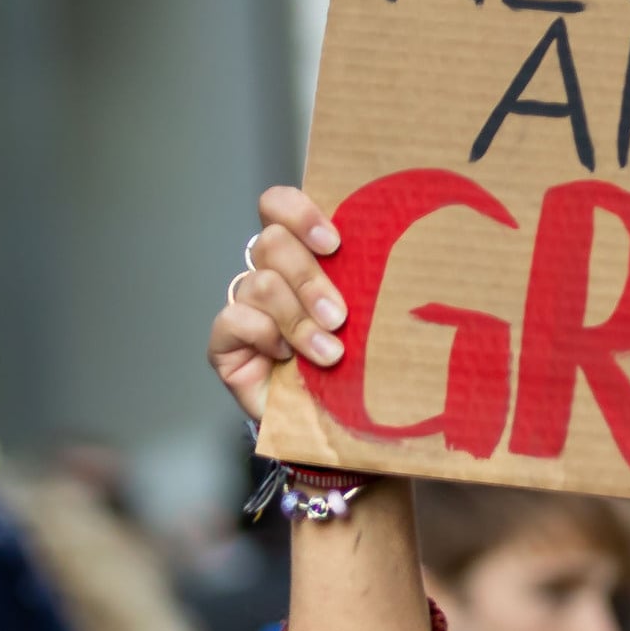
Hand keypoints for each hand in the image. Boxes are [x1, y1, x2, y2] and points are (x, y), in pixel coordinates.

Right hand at [214, 184, 351, 427]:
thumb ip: (366, 282)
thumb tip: (404, 256)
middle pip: (272, 243)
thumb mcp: (367, 317)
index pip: (278, 206)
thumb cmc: (353, 366)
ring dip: (299, 321)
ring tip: (328, 353)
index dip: (299, 213)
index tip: (334, 243)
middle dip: (310, 280)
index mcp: (299, 256)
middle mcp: (267, 274)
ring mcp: (243, 306)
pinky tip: (285, 358)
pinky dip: (266, 336)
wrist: (332, 424)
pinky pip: (236, 319)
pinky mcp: (225, 341)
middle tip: (339, 317)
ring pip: (261, 284)